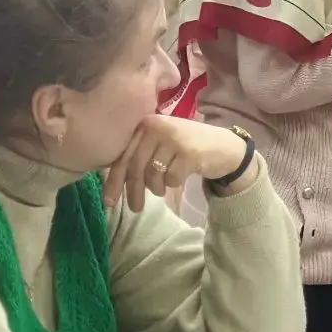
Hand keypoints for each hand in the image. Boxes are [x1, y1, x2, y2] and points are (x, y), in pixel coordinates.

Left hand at [104, 114, 256, 211]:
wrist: (222, 147)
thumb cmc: (185, 148)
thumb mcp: (158, 146)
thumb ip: (138, 156)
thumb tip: (112, 184)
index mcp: (146, 123)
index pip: (123, 155)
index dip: (114, 180)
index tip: (108, 202)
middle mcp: (157, 125)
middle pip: (136, 166)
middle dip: (134, 191)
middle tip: (135, 208)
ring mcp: (174, 137)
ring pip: (153, 174)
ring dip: (157, 187)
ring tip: (163, 187)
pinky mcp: (189, 151)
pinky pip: (171, 178)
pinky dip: (174, 183)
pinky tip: (181, 176)